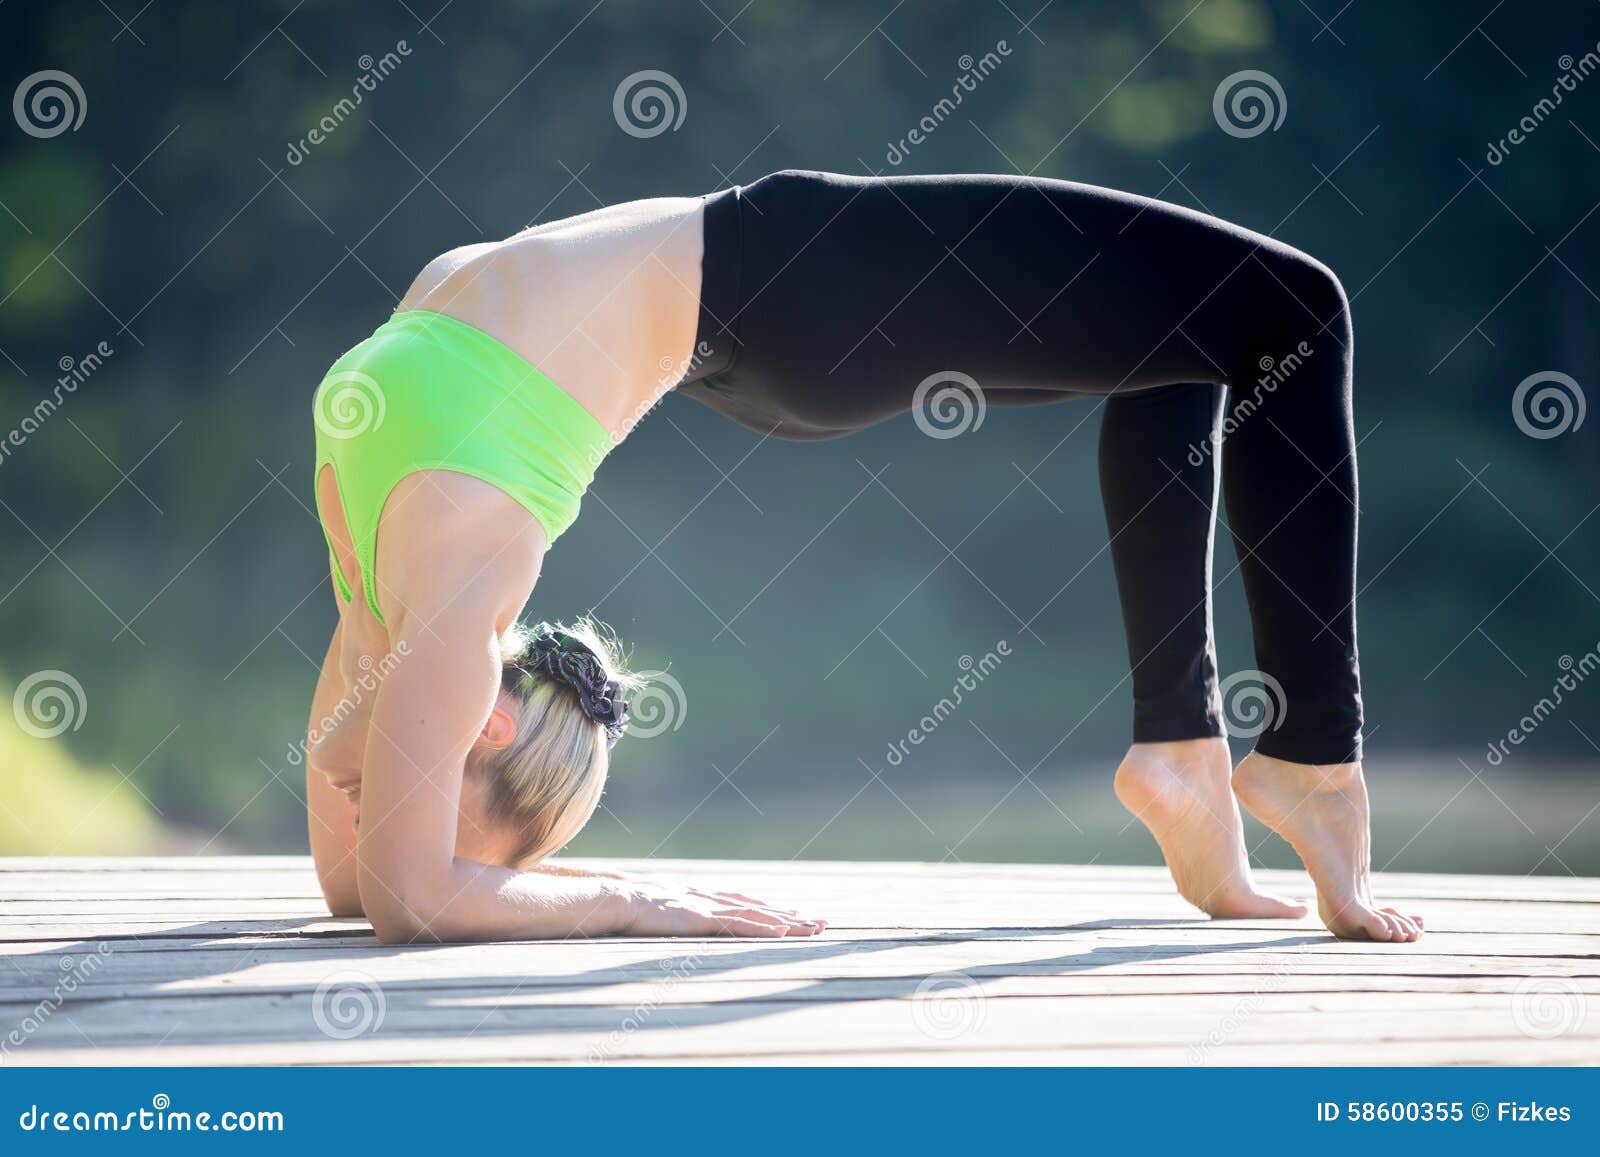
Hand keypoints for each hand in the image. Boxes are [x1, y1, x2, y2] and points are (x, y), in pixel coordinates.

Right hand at [616, 880, 825, 937]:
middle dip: (791, 915)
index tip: (793, 915)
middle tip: (820, 922)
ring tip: (814, 927)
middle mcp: (710, 898)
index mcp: (699, 896)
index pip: (743, 903)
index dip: (769, 910)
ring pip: (757, 914)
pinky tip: (783, 930)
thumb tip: (672, 919)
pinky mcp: (702, 918)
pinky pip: (740, 924)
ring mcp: (708, 906)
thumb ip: (671, 911)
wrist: (613, 898)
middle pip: (758, 907)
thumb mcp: (656, 909)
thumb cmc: (628, 905)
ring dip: (788, 921)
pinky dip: (763, 926)